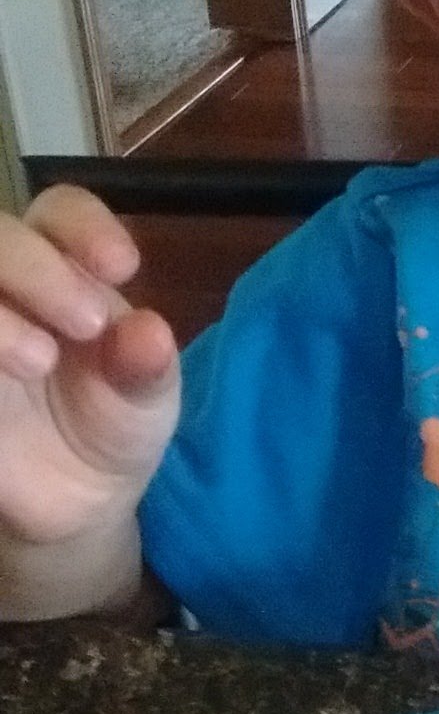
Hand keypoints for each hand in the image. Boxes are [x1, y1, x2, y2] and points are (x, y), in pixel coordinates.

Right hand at [0, 185, 178, 566]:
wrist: (75, 501)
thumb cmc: (112, 425)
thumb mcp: (144, 401)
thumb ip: (146, 368)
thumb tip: (150, 333)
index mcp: (64, 269)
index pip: (60, 212)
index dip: (84, 226)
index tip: (124, 268)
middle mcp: (6, 285)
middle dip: (36, 267)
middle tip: (87, 323)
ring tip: (38, 361)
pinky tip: (0, 384)